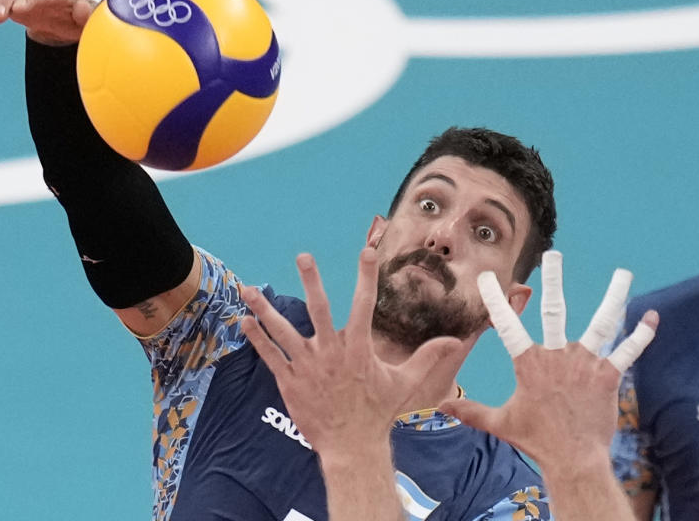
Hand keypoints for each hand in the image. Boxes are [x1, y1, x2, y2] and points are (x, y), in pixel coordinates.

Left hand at [240, 248, 463, 456]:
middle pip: (318, 309)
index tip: (367, 250)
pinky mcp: (289, 381)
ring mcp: (307, 366)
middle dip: (311, 281)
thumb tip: (454, 341)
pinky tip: (243, 321)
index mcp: (358, 348)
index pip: (364, 304)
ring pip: (283, 331)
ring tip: (248, 289)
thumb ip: (427, 357)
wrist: (352, 446)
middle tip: (303, 256)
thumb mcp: (405, 383)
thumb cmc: (378, 413)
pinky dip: (256, 338)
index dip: (366, 276)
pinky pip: (269, 356)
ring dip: (264, 309)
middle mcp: (331, 352)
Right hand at [439, 250, 657, 472]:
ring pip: (602, 322)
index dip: (495, 300)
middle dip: (553, 280)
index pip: (506, 325)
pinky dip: (641, 334)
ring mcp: (586, 363)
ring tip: (623, 273)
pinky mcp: (608, 376)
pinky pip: (628, 351)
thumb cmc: (536, 439)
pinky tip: (652, 316)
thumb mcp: (499, 422)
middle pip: (555, 310)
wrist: (573, 459)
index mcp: (529, 363)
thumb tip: (442, 408)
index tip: (486, 277)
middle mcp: (557, 356)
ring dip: (614, 296)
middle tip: (553, 254)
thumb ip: (471, 411)